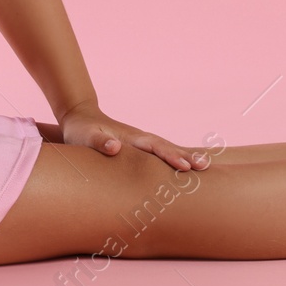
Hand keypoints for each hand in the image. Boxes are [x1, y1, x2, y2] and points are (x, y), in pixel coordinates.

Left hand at [57, 101, 210, 170]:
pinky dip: (175, 159)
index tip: (185, 167)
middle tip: (205, 166)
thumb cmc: (81, 130)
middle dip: (186, 156)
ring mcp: (141, 143)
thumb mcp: (85, 137)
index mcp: (131, 137)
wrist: (80, 118)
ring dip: (185, 157)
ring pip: (167, 149)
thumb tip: (116, 148)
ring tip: (204, 166)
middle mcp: (140, 139)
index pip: (155, 147)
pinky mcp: (138, 149)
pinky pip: (161, 154)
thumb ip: (99, 142)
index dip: (170, 157)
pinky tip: (185, 168)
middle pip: (168, 147)